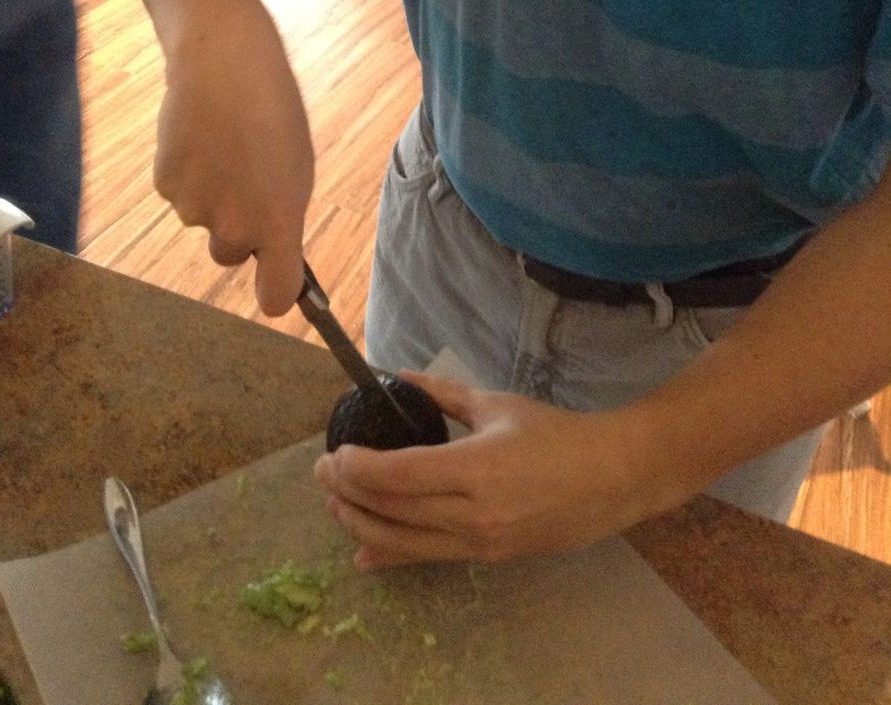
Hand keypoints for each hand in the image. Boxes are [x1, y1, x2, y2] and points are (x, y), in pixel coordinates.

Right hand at [154, 0, 313, 313]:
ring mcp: (194, 209)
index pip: (277, 294)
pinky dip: (188, 174)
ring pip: (202, 219)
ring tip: (225, 146)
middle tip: (248, 181)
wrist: (224, 63)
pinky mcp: (164, 185)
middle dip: (238, 230)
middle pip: (231, 254)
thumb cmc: (273, 109)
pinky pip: (179, 194)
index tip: (275, 290)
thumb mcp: (296, 167)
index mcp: (278, 224)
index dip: (276, 294)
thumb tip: (275, 249)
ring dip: (212, 195)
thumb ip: (284, 215)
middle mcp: (234, 227)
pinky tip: (199, 138)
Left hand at [314, 372, 672, 567]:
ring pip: (403, 543)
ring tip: (335, 504)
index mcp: (475, 467)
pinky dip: (391, 555)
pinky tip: (364, 552)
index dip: (356, 468)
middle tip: (322, 474)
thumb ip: (443, 394)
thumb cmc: (556, 434)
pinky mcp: (488, 558)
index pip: (397, 476)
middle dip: (348, 493)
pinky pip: (428, 558)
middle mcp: (473, 513)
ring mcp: (481, 542)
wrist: (612, 478)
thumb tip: (399, 376)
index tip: (332, 453)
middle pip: (392, 511)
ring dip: (362, 525)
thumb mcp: (497, 405)